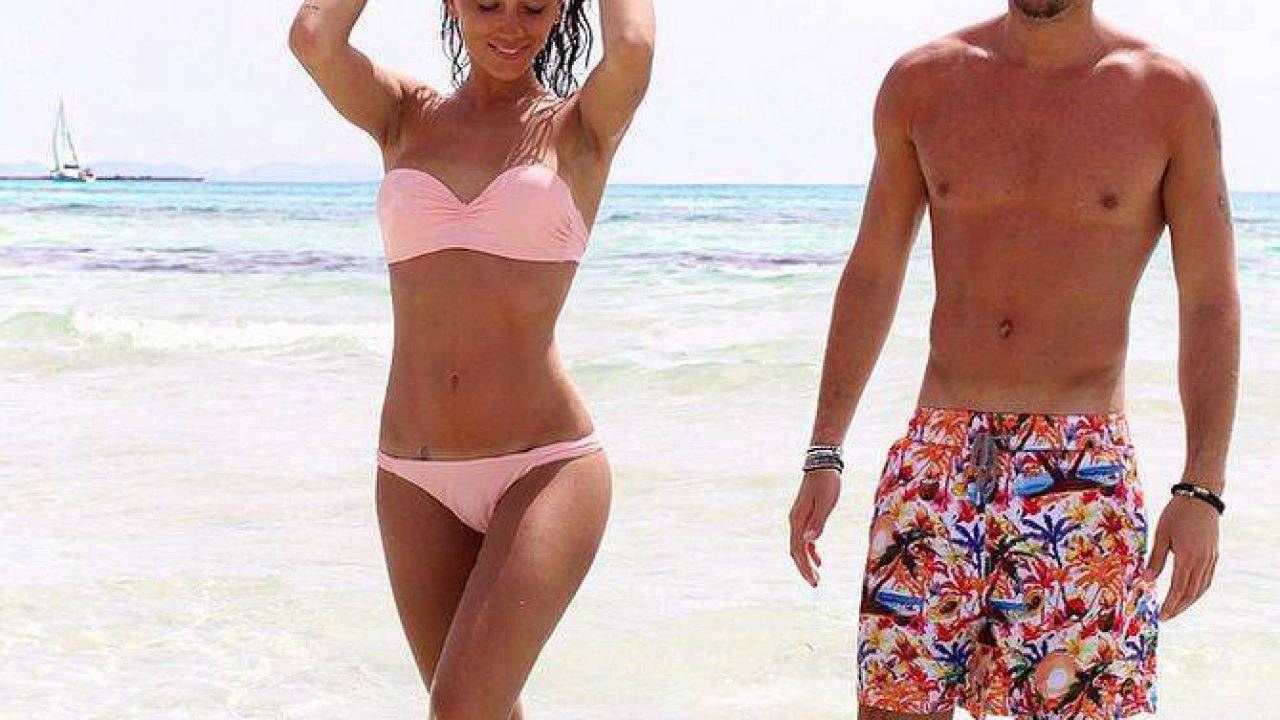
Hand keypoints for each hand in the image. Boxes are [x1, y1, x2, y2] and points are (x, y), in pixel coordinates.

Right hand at [788, 469, 840, 586]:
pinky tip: (819, 560)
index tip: (814, 581)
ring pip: (799, 546)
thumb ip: (818, 522)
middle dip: (805, 569)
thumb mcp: (826, 503)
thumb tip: (809, 541)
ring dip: (807, 562)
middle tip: (815, 585)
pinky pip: (804, 539)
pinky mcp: (805, 516)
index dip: (805, 567)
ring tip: (817, 577)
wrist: (823, 464)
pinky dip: (810, 551)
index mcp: (798, 520)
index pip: (798, 550)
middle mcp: (795, 521)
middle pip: (796, 551)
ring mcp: (799, 519)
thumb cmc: (826, 483)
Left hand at [1144, 494, 1220, 620]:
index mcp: (1187, 557)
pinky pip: (1207, 579)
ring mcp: (1210, 559)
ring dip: (1189, 601)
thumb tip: (1145, 580)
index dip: (1170, 604)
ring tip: (1176, 609)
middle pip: (1191, 592)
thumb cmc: (1176, 514)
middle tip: (1166, 617)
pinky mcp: (1214, 555)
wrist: (1201, 499)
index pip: (1178, 588)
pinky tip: (1190, 594)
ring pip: (1201, 588)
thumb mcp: (1161, 535)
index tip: (1161, 616)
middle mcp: (1202, 562)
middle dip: (1178, 607)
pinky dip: (1198, 590)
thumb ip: (1155, 559)